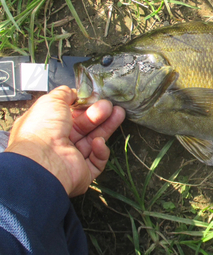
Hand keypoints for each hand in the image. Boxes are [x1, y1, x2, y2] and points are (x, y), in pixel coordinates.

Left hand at [5, 86, 124, 196]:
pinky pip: (97, 160)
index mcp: (48, 127)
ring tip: (118, 114)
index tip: (96, 98)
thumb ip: (64, 94)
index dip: (84, 106)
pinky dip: (100, 150)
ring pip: (94, 140)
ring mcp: (71, 158)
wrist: (43, 161)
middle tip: (110, 106)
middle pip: (85, 126)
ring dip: (106, 127)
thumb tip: (73, 91)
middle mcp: (58, 143)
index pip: (71, 115)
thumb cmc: (41, 131)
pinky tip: (98, 142)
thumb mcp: (51, 101)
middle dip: (99, 114)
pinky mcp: (83, 172)